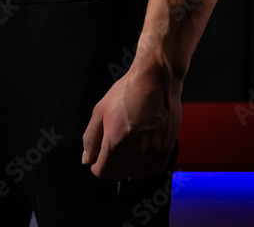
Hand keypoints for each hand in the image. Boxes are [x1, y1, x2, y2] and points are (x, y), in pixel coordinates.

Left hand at [81, 64, 181, 180]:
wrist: (156, 79)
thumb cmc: (128, 91)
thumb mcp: (100, 109)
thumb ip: (91, 137)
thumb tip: (87, 158)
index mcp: (115, 142)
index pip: (102, 173)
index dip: (97, 166)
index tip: (99, 158)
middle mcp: (134, 151)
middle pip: (119, 175)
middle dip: (112, 166)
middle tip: (114, 150)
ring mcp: (152, 151)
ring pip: (136, 175)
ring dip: (130, 167)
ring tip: (129, 150)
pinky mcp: (166, 148)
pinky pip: (155, 171)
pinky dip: (148, 166)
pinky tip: (144, 153)